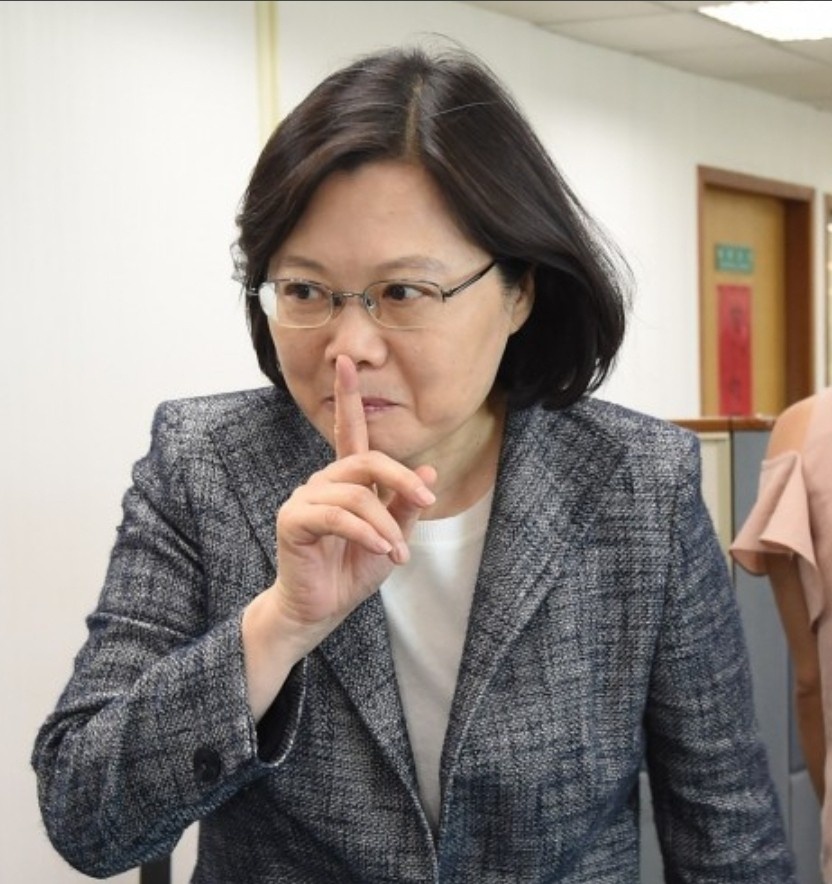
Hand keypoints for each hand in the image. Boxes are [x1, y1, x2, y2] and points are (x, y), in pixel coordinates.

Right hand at [271, 354, 435, 645]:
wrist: (322, 608)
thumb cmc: (353, 570)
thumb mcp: (392, 537)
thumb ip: (406, 505)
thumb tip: (428, 469)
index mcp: (345, 480)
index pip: (348, 431)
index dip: (348, 395)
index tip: (346, 361)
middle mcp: (323, 481)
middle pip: (366, 460)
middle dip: (401, 478)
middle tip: (427, 500)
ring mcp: (305, 498)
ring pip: (356, 493)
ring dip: (386, 523)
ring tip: (398, 552)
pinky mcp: (293, 520)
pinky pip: (336, 516)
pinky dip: (365, 532)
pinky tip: (382, 549)